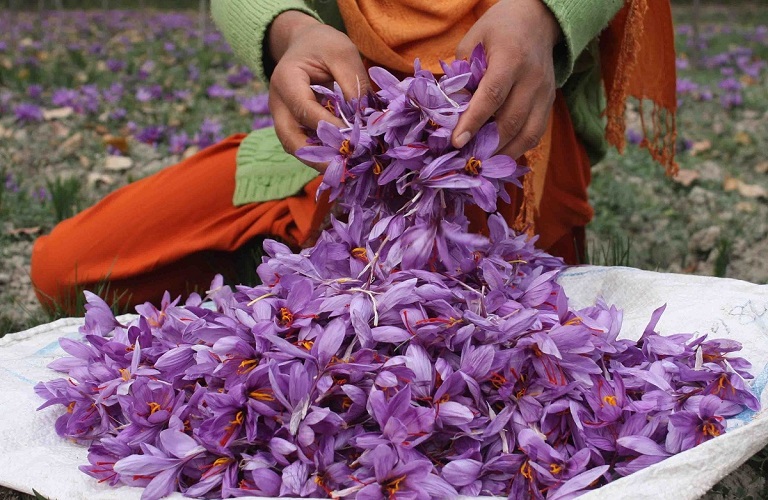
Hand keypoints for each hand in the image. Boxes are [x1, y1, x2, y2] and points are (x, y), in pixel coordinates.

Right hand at [268, 11, 369, 170]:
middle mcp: (278, 104)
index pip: (304, 110)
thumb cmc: (323, 46)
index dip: (329, 127)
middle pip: (291, 139)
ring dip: (320, 162)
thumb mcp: (342, 52)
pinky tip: (344, 163)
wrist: (305, 44)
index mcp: (285, 80)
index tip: (355, 139)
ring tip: (347, 172)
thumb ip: (353, 82)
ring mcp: (283, 118)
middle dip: (317, 158)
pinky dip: (322, 156)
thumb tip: (364, 118)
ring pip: (296, 148)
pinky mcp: (294, 127)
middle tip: (344, 171)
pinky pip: (305, 146)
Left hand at [452, 0, 561, 159]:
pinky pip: (535, 134)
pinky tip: (499, 156)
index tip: (456, 142)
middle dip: (487, 145)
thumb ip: (461, 75)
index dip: (473, 122)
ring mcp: (545, 93)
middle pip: (511, 121)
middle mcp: (532, 78)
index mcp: (511, 58)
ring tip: (481, 164)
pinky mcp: (549, 103)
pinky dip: (517, 149)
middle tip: (464, 160)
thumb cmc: (498, 30)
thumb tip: (449, 111)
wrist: (538, 19)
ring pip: (527, 134)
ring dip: (503, 153)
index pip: (492, 95)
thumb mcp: (473, 41)